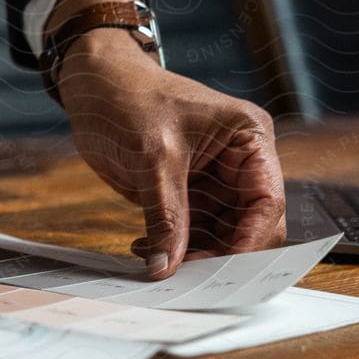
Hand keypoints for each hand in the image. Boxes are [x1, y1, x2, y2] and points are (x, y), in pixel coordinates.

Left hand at [50, 0, 285, 278]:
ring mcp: (212, 179)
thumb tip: (166, 266)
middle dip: (220, 252)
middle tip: (184, 274)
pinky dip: (170, 244)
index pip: (266, 201)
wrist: (92, 83)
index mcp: (249, 139)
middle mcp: (239, 162)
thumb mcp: (152, 157)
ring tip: (156, 263)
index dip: (250, 239)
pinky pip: (189, 230)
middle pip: (247, 225)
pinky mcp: (185, 191)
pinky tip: (143, 249)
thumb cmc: (128, 97)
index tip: (223, 269)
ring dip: (190, 254)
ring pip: (218, 234)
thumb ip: (165, 215)